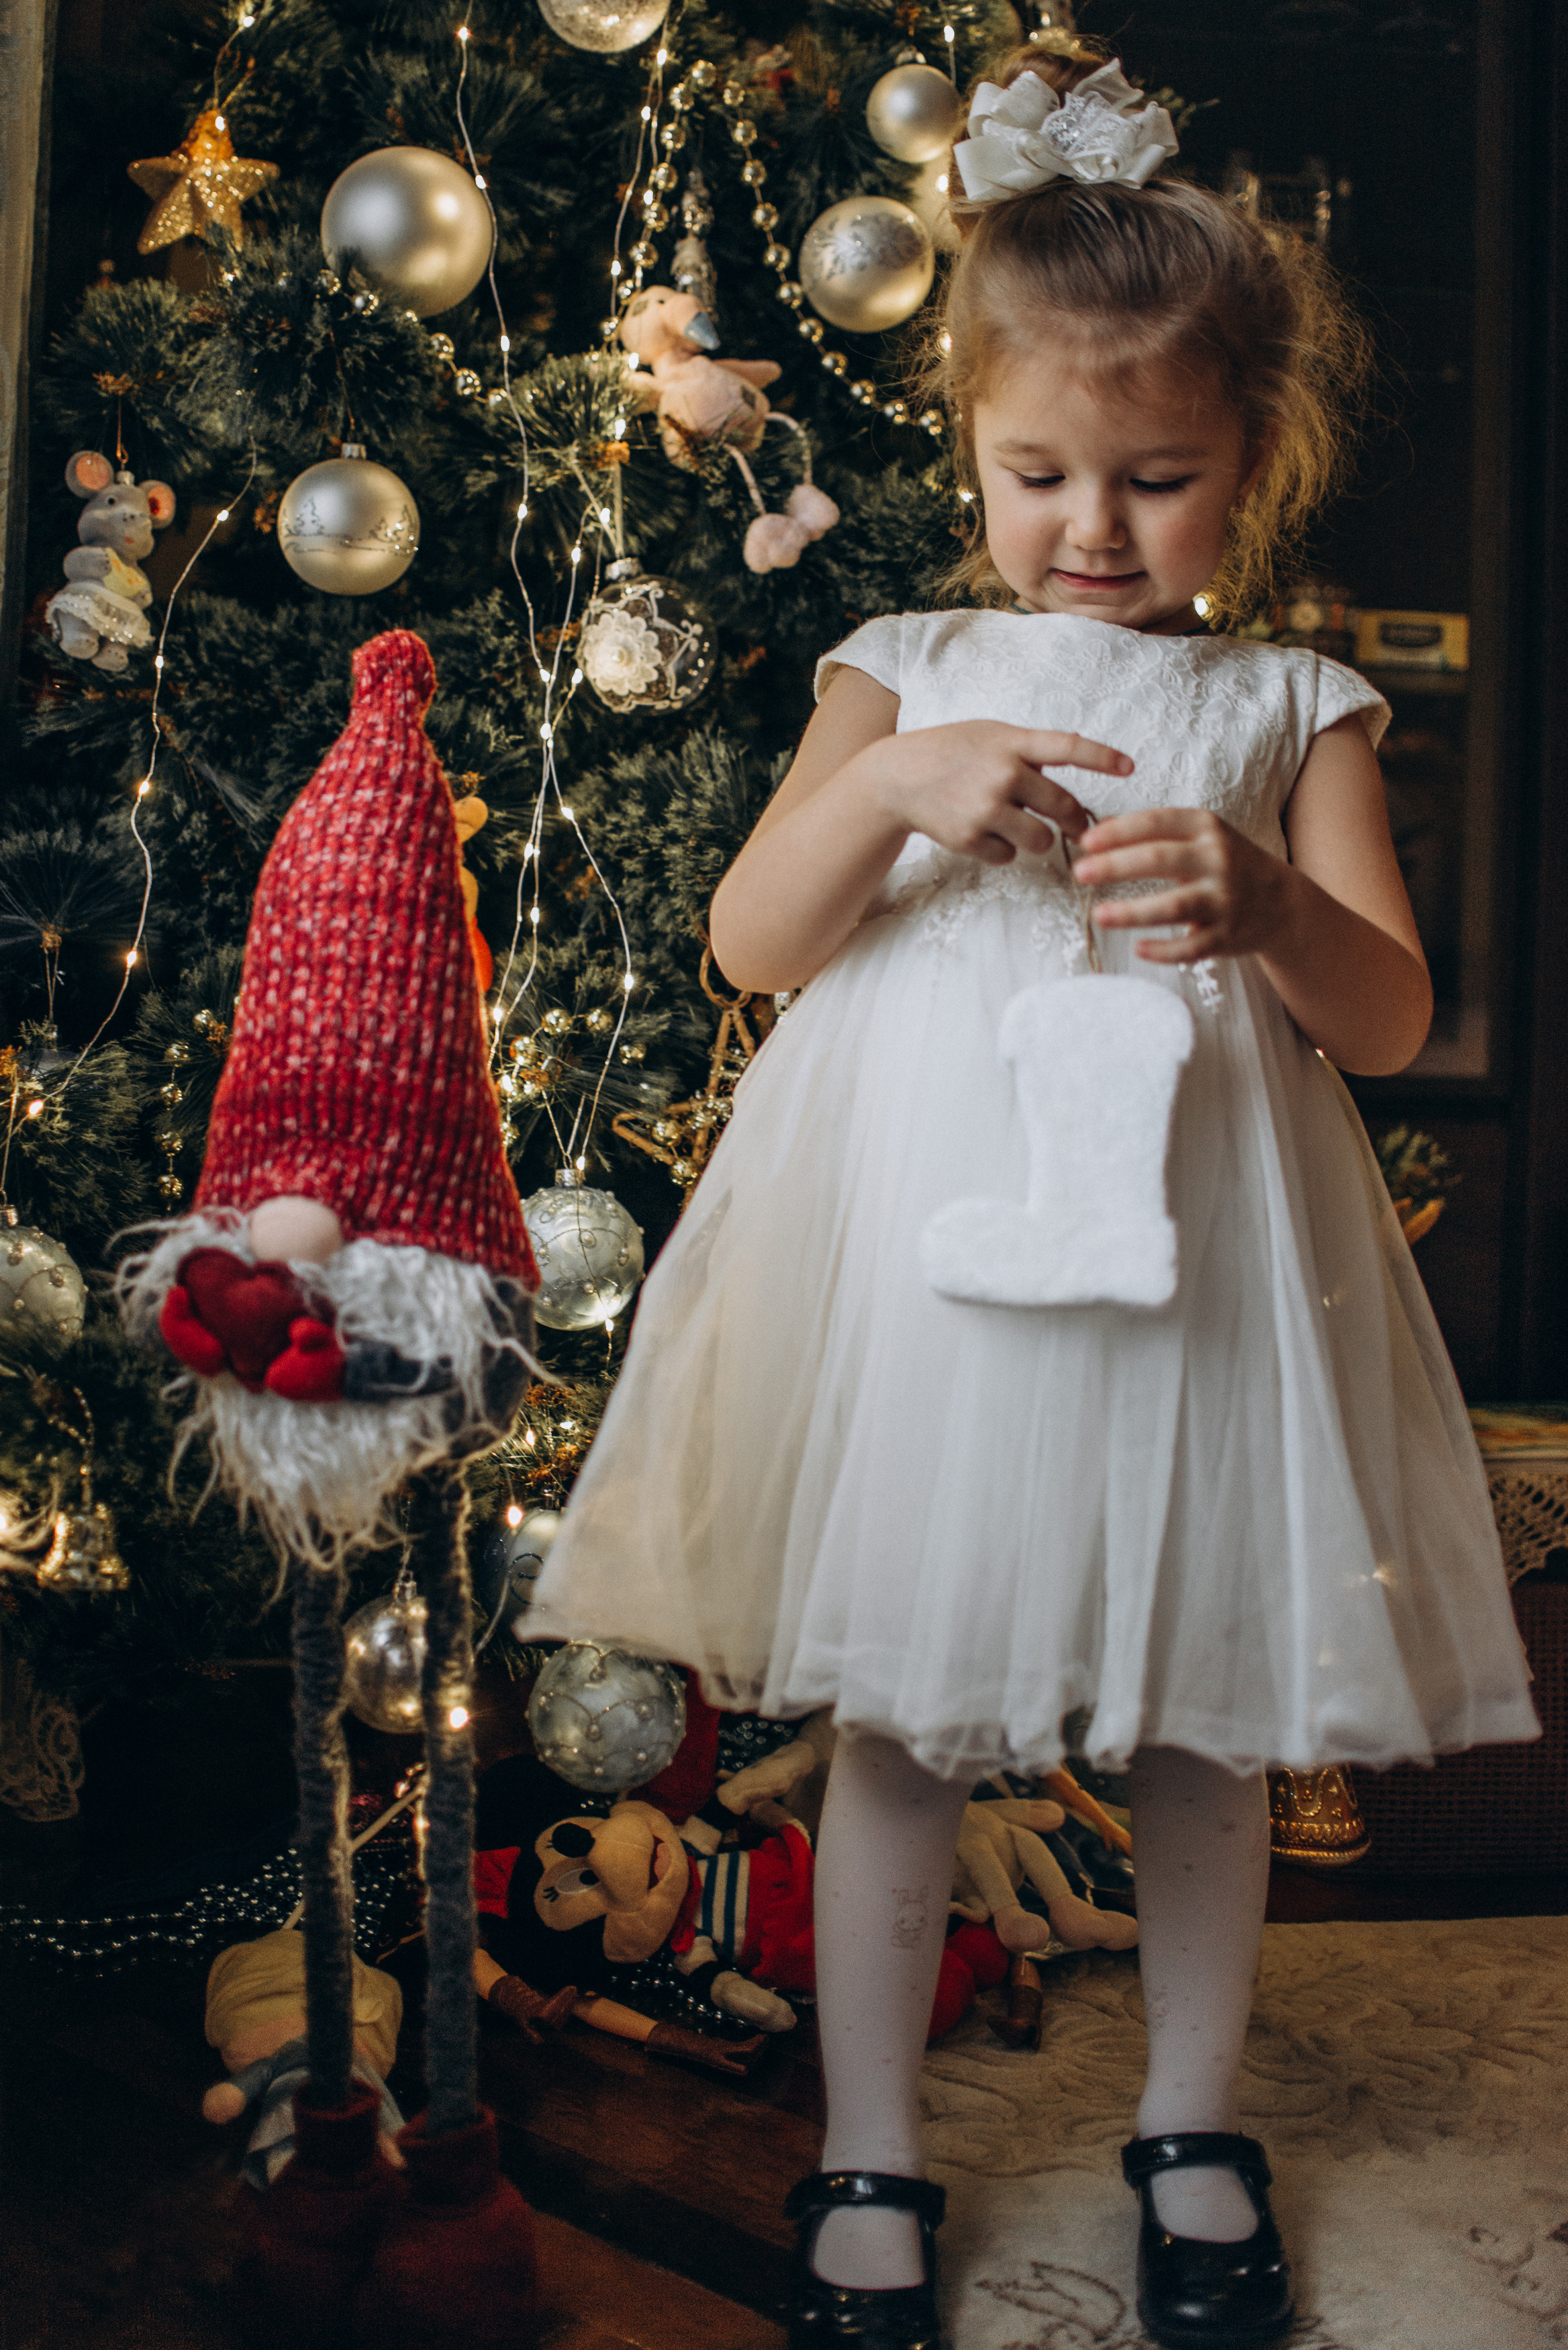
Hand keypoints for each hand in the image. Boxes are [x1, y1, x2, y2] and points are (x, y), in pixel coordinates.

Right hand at [857, 721, 1131, 869]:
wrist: (897, 778)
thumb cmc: (950, 752)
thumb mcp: (989, 735)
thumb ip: (1028, 749)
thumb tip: (1071, 761)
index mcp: (1011, 742)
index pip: (1068, 747)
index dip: (1102, 757)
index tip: (1129, 767)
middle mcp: (1003, 774)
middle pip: (1063, 805)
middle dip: (1074, 819)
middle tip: (1076, 825)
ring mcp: (986, 808)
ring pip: (1041, 839)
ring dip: (1036, 837)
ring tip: (1012, 823)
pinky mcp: (970, 838)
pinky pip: (1009, 855)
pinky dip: (1001, 849)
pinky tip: (980, 832)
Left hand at [1072, 808, 1293, 963]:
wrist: (1282, 902)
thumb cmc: (1228, 864)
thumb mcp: (1200, 836)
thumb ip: (1155, 832)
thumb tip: (1099, 827)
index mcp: (1207, 828)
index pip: (1156, 823)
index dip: (1118, 832)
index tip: (1085, 841)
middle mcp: (1218, 860)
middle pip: (1159, 860)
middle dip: (1115, 866)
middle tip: (1080, 873)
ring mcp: (1224, 899)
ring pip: (1173, 906)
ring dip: (1132, 912)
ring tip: (1098, 916)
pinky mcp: (1227, 935)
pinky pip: (1190, 947)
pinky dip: (1163, 951)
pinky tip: (1137, 948)